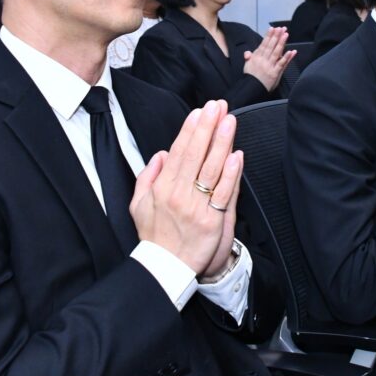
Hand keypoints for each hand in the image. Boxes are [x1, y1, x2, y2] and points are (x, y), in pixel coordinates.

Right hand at [129, 100, 241, 274]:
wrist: (167, 270)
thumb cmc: (155, 237)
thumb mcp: (138, 205)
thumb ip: (147, 177)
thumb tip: (161, 154)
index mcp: (162, 188)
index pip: (179, 152)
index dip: (190, 130)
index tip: (200, 112)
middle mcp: (179, 195)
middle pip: (197, 155)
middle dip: (208, 127)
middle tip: (217, 106)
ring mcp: (198, 208)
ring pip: (212, 169)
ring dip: (222, 142)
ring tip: (229, 121)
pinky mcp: (214, 221)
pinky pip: (225, 193)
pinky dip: (232, 173)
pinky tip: (237, 155)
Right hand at [244, 27, 295, 90]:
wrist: (251, 89)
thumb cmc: (250, 78)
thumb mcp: (246, 66)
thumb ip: (248, 57)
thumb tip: (247, 52)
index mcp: (256, 57)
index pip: (264, 44)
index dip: (269, 36)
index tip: (273, 28)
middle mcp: (263, 60)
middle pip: (271, 46)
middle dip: (276, 36)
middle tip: (281, 28)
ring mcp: (269, 66)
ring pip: (276, 52)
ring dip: (281, 43)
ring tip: (286, 35)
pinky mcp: (275, 73)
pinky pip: (282, 64)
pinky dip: (286, 57)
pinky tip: (291, 52)